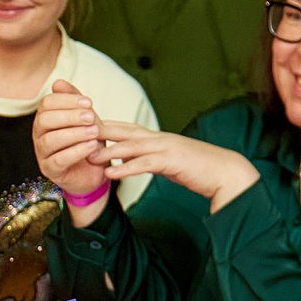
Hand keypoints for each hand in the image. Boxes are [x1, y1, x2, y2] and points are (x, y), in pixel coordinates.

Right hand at [31, 78, 108, 202]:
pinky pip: (58, 160)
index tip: (89, 103)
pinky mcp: (50, 170)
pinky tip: (92, 146)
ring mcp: (42, 153)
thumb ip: (74, 100)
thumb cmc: (88, 140)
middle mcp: (39, 134)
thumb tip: (58, 82)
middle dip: (69, 116)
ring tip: (94, 132)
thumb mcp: (86, 118)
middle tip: (91, 117)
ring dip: (74, 134)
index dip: (67, 100)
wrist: (94, 170)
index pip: (47, 103)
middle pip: (44, 120)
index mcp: (45, 118)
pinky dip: (76, 151)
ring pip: (50, 140)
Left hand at [90, 121, 260, 210]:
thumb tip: (125, 160)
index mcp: (155, 138)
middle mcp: (158, 138)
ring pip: (132, 145)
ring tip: (88, 156)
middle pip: (123, 130)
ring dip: (109, 150)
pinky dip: (127, 168)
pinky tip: (112, 174)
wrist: (225, 172)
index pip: (124, 128)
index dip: (101, 126)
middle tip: (75, 131)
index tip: (78, 126)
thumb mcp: (166, 162)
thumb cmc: (196, 168)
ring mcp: (166, 148)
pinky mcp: (173, 162)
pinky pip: (146, 164)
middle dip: (98, 130)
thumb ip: (145, 158)